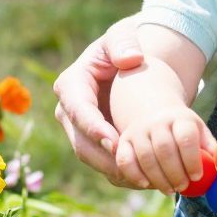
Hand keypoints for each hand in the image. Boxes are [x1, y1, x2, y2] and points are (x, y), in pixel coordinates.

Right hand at [52, 22, 146, 184]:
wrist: (129, 63)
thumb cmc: (124, 46)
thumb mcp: (122, 36)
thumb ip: (124, 42)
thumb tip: (130, 58)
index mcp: (71, 85)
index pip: (78, 111)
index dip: (94, 129)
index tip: (115, 141)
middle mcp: (69, 112)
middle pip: (82, 143)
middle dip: (106, 159)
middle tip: (133, 171)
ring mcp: (80, 131)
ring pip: (93, 159)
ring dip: (117, 171)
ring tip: (144, 180)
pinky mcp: (95, 144)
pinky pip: (106, 164)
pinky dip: (124, 174)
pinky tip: (147, 180)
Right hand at [116, 108, 214, 195]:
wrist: (154, 111)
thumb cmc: (183, 130)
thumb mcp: (199, 132)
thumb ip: (210, 148)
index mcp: (181, 118)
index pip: (186, 138)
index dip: (192, 160)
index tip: (197, 176)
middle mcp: (157, 122)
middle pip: (164, 149)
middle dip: (175, 173)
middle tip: (183, 187)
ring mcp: (138, 130)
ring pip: (145, 157)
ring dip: (158, 178)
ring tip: (170, 190)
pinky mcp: (124, 140)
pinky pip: (125, 160)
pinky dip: (134, 174)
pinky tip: (146, 184)